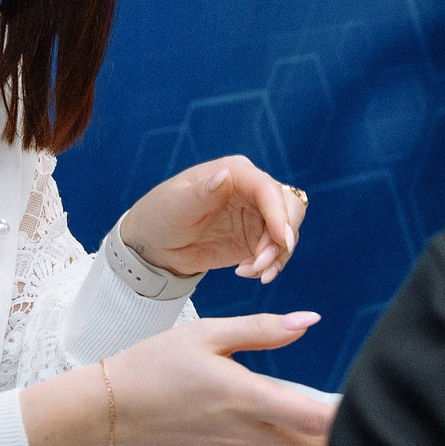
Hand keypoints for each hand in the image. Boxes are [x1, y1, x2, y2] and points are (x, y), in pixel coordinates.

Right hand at [105, 313, 335, 445]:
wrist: (111, 409)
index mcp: (246, 396)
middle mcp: (244, 434)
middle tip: (346, 418)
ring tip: (316, 432)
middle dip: (336, 438)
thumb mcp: (207, 333)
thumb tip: (308, 321)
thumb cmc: (155, 366)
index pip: (313, 419)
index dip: (344, 417)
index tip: (359, 404)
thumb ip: (263, 330)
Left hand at [120, 155, 309, 283]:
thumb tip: (225, 176)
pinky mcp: (255, 238)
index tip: (282, 240)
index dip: (279, 213)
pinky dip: (270, 265)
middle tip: (260, 264)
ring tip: (249, 271)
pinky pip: (277, 252)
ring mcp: (256, 215)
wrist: (155, 244)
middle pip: (289, 208)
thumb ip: (203, 192)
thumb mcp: (176, 204)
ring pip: (287, 232)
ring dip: (277, 256)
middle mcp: (251, 190)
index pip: (267, 188)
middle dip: (282, 238)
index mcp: (234, 172)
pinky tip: (245, 273)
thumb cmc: (160, 214)